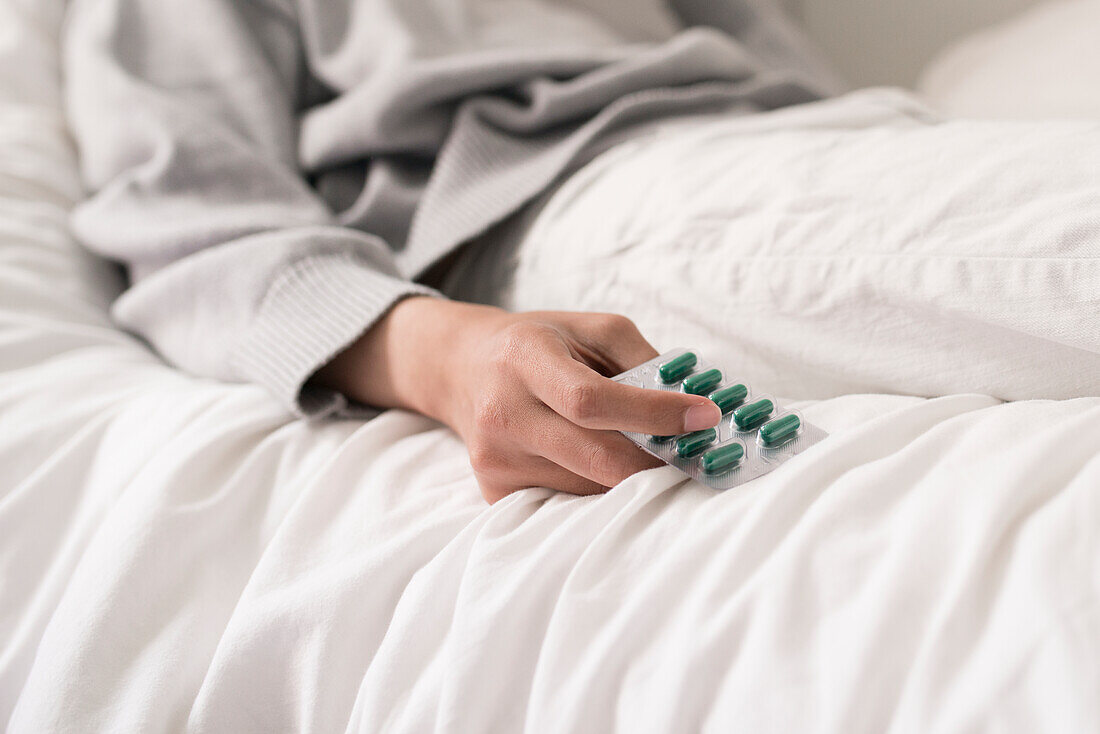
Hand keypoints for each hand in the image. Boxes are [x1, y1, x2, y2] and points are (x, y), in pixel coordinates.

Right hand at [315, 298, 721, 502]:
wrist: (462, 368)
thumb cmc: (539, 343)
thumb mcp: (591, 328)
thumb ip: (642, 360)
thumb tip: (692, 407)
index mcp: (524, 359)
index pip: (592, 400)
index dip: (654, 413)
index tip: (706, 416)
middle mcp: (502, 412)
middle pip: (596, 457)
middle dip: (656, 460)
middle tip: (693, 451)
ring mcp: (495, 457)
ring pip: (589, 485)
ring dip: (628, 473)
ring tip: (638, 446)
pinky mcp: (495, 490)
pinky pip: (567, 499)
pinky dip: (596, 484)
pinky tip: (592, 457)